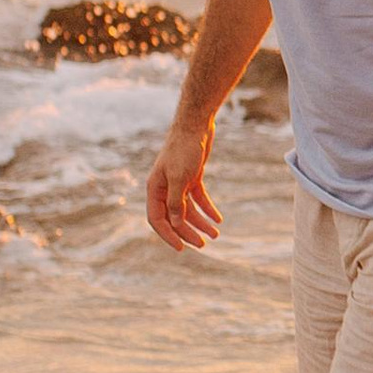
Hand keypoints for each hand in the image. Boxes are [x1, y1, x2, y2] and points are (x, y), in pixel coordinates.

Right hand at [146, 118, 220, 251]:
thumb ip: (175, 202)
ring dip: (201, 222)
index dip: (168, 235)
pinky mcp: (192, 178)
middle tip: (203, 245)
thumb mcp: (180, 177)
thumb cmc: (184, 148)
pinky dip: (208, 209)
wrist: (195, 125)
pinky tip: (218, 219)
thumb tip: (176, 224)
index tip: (181, 248)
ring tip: (216, 234)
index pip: (157, 219)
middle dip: (187, 232)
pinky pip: (199, 199)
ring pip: (188, 210)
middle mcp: (164, 188)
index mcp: (154, 189)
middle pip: (174, 217)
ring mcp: (178, 183)